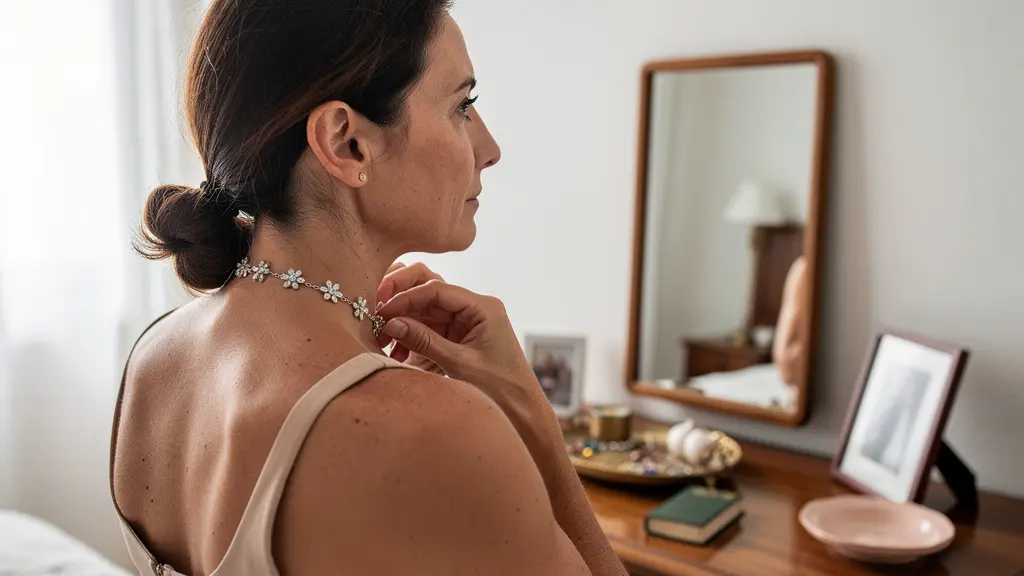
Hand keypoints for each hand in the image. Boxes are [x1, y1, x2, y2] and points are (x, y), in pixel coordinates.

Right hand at [376, 273, 544, 412]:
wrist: (523, 416)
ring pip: (426, 315)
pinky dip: (411, 341)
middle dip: (402, 308)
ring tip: (383, 342)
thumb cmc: (502, 390)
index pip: (437, 289)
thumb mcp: (460, 365)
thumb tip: (391, 323)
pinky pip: (429, 333)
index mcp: (483, 307)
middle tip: (376, 320)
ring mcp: (465, 325)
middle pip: (429, 296)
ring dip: (404, 325)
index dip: (406, 298)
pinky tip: (396, 355)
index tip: (382, 311)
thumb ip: (425, 342)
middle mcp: (474, 310)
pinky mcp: (458, 341)